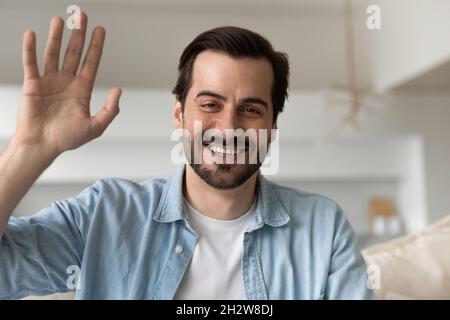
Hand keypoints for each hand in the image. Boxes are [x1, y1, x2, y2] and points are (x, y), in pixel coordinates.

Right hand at [14, 11, 120, 156]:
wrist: (41, 146)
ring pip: (53, 53)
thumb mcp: (95, 127)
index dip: (96, 46)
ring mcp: (49, 82)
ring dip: (56, 37)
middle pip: (73, 53)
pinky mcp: (32, 85)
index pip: (91, 62)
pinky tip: (32, 34)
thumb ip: (110, 110)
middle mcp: (66, 82)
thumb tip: (119, 90)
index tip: (100, 30)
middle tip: (81, 16)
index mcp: (81, 90)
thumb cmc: (66, 139)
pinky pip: (31, 63)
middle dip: (78, 35)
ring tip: (60, 20)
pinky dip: (30, 49)